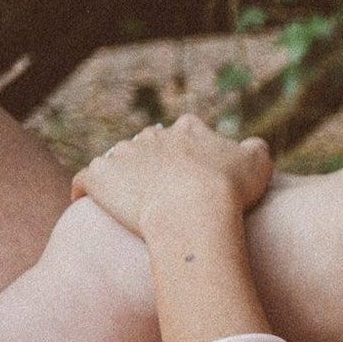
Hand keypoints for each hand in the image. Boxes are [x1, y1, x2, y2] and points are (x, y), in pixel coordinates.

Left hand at [70, 115, 273, 235]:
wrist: (194, 212)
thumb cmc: (229, 190)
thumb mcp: (258, 163)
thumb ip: (255, 149)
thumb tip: (251, 146)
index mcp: (187, 129)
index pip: (184, 132)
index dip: (189, 154)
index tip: (194, 175)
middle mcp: (151, 136)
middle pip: (147, 145)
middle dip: (152, 164)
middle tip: (161, 193)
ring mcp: (122, 155)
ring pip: (117, 161)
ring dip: (121, 178)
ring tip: (128, 204)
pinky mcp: (99, 177)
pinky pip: (84, 180)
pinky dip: (85, 190)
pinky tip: (88, 203)